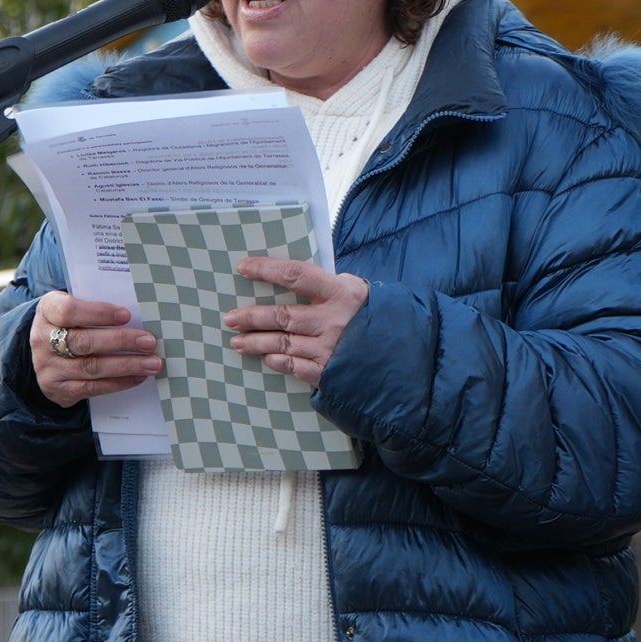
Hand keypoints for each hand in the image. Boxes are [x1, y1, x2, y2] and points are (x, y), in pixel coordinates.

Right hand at [31, 291, 161, 407]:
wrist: (46, 350)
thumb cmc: (71, 321)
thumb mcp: (75, 305)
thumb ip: (97, 305)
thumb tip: (139, 312)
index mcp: (47, 311)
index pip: (69, 311)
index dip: (98, 313)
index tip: (126, 315)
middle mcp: (42, 340)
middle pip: (83, 342)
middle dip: (121, 341)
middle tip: (149, 342)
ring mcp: (48, 367)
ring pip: (90, 367)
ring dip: (126, 366)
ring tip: (152, 363)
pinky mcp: (57, 389)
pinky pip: (91, 388)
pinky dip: (118, 382)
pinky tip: (138, 376)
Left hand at [225, 257, 369, 385]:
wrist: (409, 359)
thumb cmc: (383, 319)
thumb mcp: (362, 293)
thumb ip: (332, 287)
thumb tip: (299, 279)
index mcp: (343, 293)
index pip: (296, 275)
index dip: (267, 270)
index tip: (244, 268)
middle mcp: (334, 320)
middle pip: (282, 315)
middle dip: (252, 316)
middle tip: (230, 318)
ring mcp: (330, 348)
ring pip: (283, 343)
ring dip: (256, 342)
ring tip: (237, 342)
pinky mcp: (330, 373)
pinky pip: (295, 367)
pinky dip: (279, 362)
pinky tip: (267, 359)